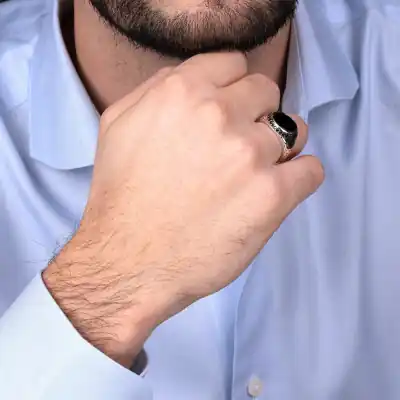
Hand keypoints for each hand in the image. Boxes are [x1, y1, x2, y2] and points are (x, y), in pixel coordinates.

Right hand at [44, 52, 323, 366]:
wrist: (128, 262)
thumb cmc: (121, 196)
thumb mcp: (119, 124)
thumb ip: (159, 88)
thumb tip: (199, 78)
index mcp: (182, 93)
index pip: (234, 64)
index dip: (232, 87)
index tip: (228, 110)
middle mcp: (218, 115)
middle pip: (267, 92)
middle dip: (255, 115)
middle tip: (235, 148)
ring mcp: (249, 155)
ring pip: (295, 130)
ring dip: (280, 148)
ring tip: (254, 174)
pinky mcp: (272, 196)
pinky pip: (311, 170)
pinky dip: (299, 178)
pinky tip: (275, 191)